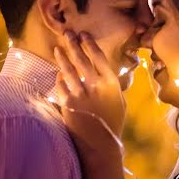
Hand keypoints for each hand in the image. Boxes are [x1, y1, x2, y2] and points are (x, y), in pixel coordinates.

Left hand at [54, 30, 125, 155]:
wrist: (100, 146)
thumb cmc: (112, 125)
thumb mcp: (120, 103)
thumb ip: (114, 87)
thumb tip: (107, 74)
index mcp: (111, 84)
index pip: (99, 58)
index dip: (90, 44)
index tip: (84, 35)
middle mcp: (95, 86)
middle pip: (82, 60)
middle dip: (74, 44)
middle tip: (67, 33)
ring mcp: (81, 94)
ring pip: (68, 70)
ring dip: (62, 57)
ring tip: (58, 48)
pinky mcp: (68, 104)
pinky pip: (61, 85)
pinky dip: (59, 78)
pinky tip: (58, 73)